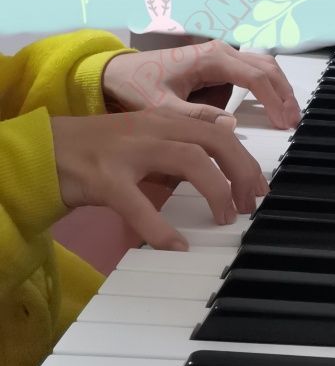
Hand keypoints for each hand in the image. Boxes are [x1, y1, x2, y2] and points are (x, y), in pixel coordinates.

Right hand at [51, 111, 268, 250]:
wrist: (44, 150)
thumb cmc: (100, 147)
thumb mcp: (147, 135)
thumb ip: (182, 138)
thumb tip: (226, 136)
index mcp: (165, 119)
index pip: (219, 132)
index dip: (246, 159)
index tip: (259, 187)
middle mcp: (153, 127)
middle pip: (214, 141)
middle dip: (242, 172)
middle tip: (250, 203)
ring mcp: (129, 150)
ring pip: (189, 160)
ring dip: (216, 190)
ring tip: (225, 218)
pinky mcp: (104, 178)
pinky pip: (138, 204)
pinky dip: (160, 228)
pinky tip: (176, 246)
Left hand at [102, 41, 301, 129]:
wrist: (117, 72)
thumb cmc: (137, 86)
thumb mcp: (161, 107)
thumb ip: (195, 116)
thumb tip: (231, 125)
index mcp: (212, 59)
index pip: (255, 77)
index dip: (273, 100)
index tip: (284, 123)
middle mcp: (221, 52)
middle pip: (267, 68)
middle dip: (284, 93)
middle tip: (294, 121)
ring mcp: (221, 55)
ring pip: (264, 67)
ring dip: (279, 89)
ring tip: (289, 115)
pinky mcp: (219, 63)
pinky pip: (252, 71)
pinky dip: (267, 87)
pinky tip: (273, 105)